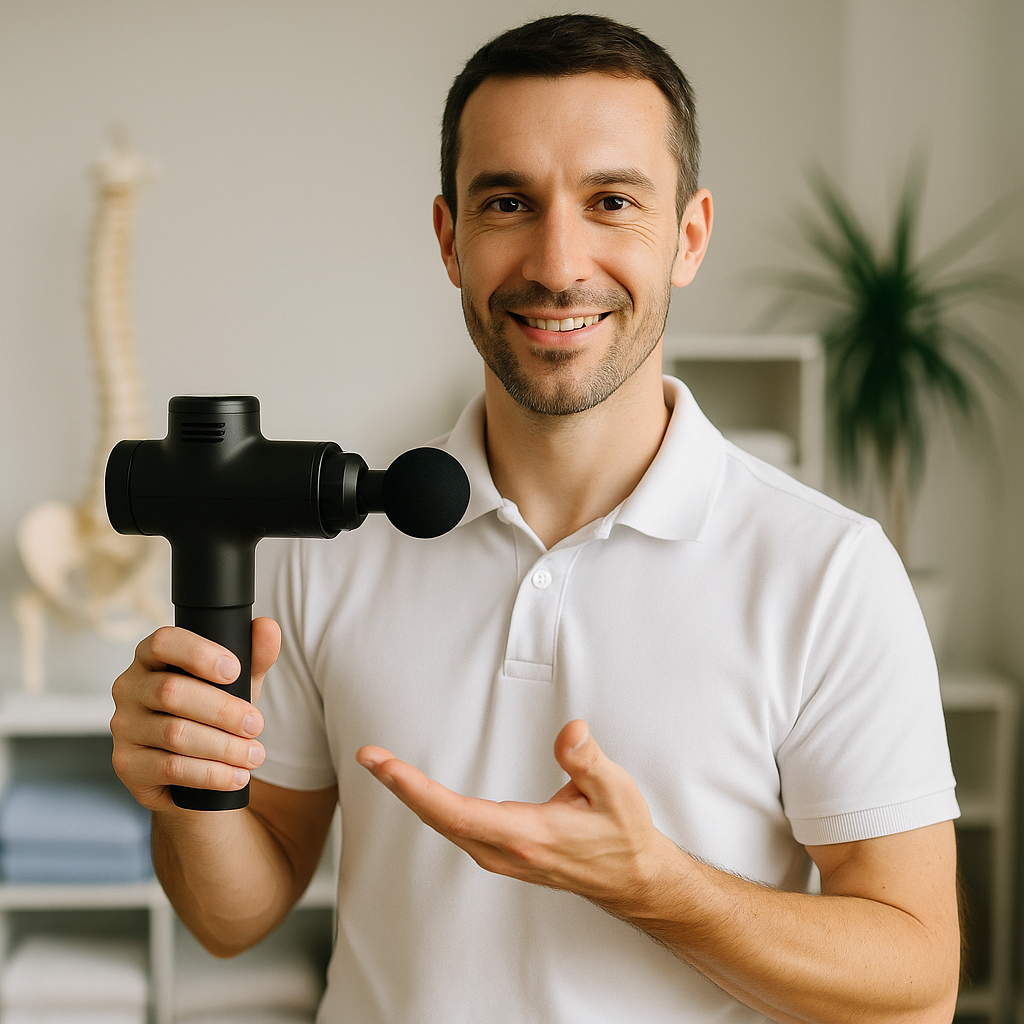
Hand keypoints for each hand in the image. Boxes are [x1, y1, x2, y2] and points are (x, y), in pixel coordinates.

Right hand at [110, 617, 280, 810]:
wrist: (193, 770)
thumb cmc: (212, 714)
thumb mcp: (236, 684)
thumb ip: (254, 656)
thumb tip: (268, 627)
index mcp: (152, 657)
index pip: (164, 642)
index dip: (198, 654)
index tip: (234, 670)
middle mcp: (130, 687)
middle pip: (171, 692)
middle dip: (223, 710)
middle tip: (256, 725)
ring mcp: (124, 727)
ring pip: (174, 733)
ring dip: (223, 746)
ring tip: (254, 755)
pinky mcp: (126, 764)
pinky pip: (170, 767)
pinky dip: (210, 773)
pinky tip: (235, 776)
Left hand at [356, 720, 676, 912]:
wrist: (633, 879)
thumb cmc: (623, 835)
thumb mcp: (616, 791)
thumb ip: (587, 760)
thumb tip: (569, 730)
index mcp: (526, 834)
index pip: (456, 811)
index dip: (416, 789)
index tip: (385, 766)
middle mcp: (505, 850)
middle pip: (438, 818)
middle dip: (399, 785)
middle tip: (369, 755)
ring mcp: (501, 856)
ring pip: (444, 824)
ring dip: (412, 795)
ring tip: (384, 766)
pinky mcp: (502, 853)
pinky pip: (455, 828)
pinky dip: (431, 805)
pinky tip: (419, 791)